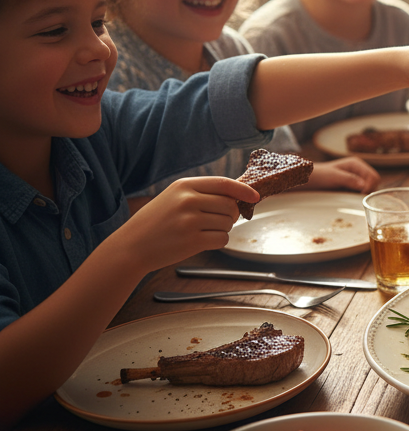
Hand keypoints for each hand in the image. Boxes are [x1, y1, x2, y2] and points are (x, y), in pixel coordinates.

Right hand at [100, 176, 254, 273]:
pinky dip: (217, 241)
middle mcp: (188, 200)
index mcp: (184, 185)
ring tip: (201, 231)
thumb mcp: (174, 197)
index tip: (255, 196)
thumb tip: (237, 195)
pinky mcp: (192, 241)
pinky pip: (222, 239)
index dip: (244, 189)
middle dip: (230, 215)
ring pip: (228, 223)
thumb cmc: (155, 222)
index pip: (224, 183)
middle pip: (230, 205)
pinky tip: (201, 241)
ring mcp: (190, 221)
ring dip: (222, 229)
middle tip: (215, 221)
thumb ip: (202, 193)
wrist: (131, 247)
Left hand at [307, 157, 380, 192]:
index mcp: (356, 164)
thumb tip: (364, 186)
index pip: (373, 176)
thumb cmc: (319, 176)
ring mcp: (356, 178)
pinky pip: (363, 191)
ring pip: (370, 188)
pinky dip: (360, 196)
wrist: (309, 180)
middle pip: (374, 182)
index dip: (370, 187)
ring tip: (354, 198)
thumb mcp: (334, 177)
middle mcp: (358, 170)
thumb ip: (349, 180)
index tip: (361, 195)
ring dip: (365, 194)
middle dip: (369, 190)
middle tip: (358, 198)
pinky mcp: (353, 185)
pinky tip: (352, 198)